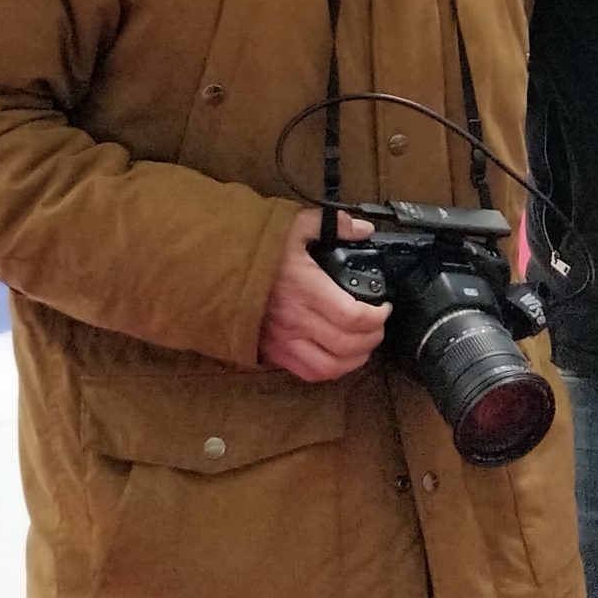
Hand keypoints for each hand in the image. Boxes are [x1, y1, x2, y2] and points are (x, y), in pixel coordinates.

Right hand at [258, 209, 389, 381]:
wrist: (212, 270)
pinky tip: (339, 357)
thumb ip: (332, 224)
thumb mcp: (293, 225)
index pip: (353, 316)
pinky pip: (307, 373)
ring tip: (365, 344)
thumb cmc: (254, 248)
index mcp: (306, 288)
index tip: (385, 307)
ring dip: (355, 360)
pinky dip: (330, 370)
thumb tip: (363, 229)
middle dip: (373, 337)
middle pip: (347, 346)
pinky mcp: (272, 352)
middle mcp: (296, 320)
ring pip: (329, 367)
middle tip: (379, 324)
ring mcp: (283, 340)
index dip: (378, 317)